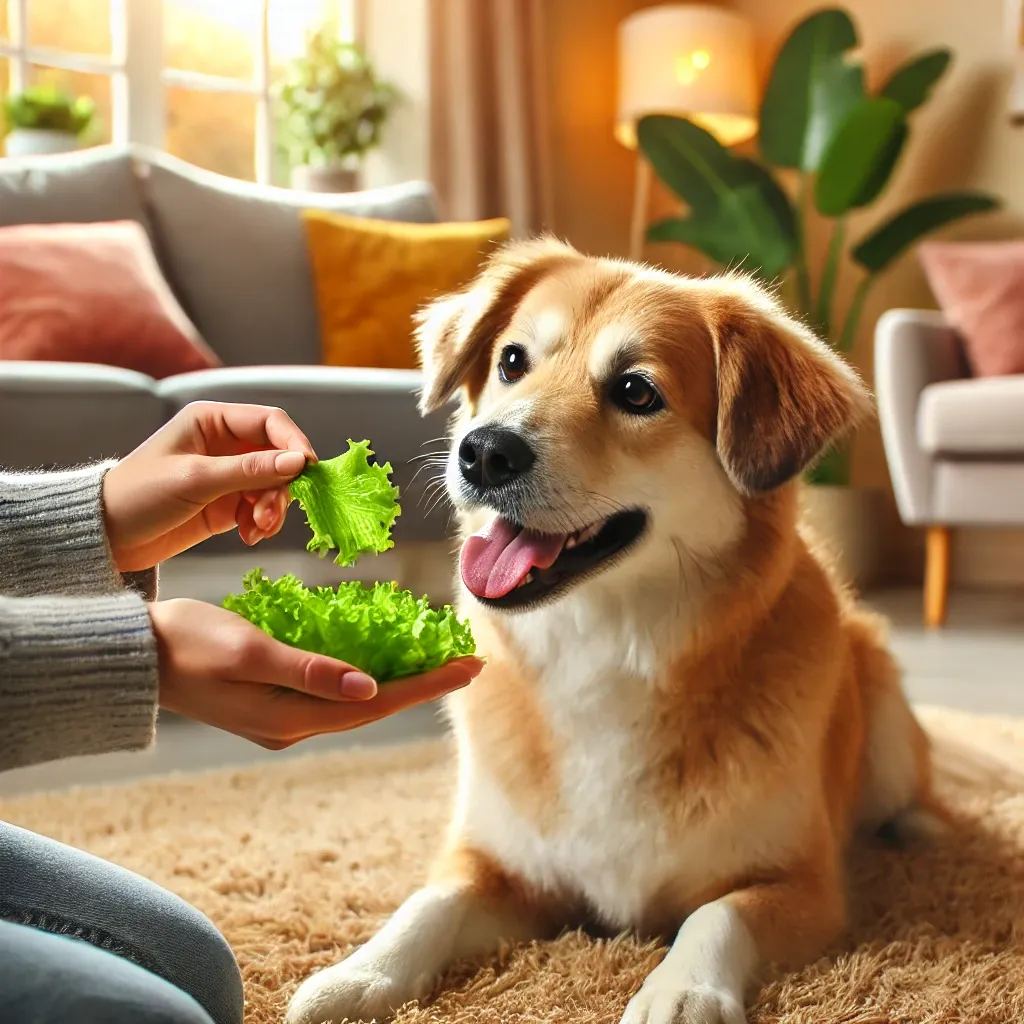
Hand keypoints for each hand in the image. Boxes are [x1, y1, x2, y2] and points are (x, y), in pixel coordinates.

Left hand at [103, 401, 316, 571]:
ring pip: (274, 485)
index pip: (270, 422)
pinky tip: (247, 537)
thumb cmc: (139, 496)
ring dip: (272, 509)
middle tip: (269, 516)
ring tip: (256, 530)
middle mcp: (224, 443)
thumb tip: (298, 462)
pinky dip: (261, 523)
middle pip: (278, 457)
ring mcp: (228, 474)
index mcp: (212, 421)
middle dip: (280, 487)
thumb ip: (249, 471)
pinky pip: (261, 508)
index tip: (307, 471)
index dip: (294, 443)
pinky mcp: (227, 503)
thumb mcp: (196, 480)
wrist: (108, 538)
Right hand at [151, 599, 483, 747]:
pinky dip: (365, 675)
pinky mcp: (274, 701)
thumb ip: (309, 671)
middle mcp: (293, 725)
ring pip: (356, 700)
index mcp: (291, 717)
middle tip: (466, 661)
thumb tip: (369, 689)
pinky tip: (383, 659)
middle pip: (374, 705)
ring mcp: (283, 717)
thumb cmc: (188, 643)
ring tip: (436, 661)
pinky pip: (333, 691)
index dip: (426, 685)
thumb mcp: (250, 651)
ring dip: (398, 681)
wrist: (137, 656)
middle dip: (422, 683)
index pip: (377, 703)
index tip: (468, 666)